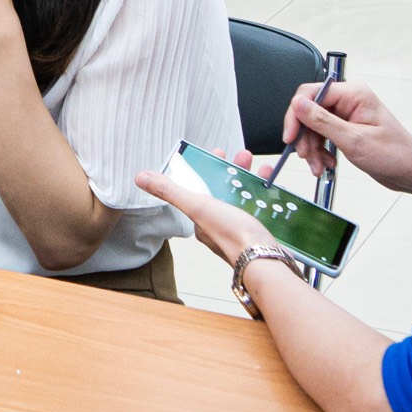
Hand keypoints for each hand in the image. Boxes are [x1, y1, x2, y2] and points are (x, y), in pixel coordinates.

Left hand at [136, 160, 276, 263]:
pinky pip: (260, 206)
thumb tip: (141, 178)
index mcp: (202, 218)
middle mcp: (220, 223)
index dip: (207, 169)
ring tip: (260, 168)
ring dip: (250, 178)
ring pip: (244, 196)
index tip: (217, 153)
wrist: (264, 258)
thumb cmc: (230, 235)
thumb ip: (170, 191)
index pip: (200, 188)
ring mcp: (241, 227)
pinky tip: (270, 184)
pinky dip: (265, 193)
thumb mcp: (197, 206)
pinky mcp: (259, 230)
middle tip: (242, 157)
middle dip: (233, 170)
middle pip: (224, 189)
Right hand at [280, 80, 411, 191]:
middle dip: (305, 137)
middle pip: (309, 111)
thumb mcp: (354, 140)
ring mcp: (347, 114)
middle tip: (306, 156)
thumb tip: (298, 104)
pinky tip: (326, 163)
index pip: (310, 93)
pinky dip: (320, 151)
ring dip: (312, 148)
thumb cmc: (395, 155)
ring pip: (313, 126)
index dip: (296, 115)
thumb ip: (322, 121)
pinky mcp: (346, 128)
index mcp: (354, 94)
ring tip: (319, 166)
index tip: (290, 136)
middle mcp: (349, 100)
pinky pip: (322, 135)